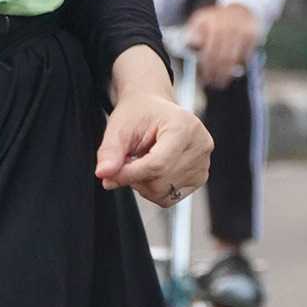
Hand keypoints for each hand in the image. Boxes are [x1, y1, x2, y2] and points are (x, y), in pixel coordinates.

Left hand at [97, 45, 212, 209]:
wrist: (154, 110)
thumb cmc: (138, 114)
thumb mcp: (119, 126)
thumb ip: (110, 151)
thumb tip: (103, 174)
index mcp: (184, 126)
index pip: (157, 164)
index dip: (130, 174)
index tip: (109, 175)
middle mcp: (200, 145)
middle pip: (160, 181)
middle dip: (134, 178)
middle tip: (125, 161)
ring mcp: (203, 163)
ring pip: (163, 192)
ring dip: (143, 184)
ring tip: (139, 162)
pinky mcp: (200, 177)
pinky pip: (170, 197)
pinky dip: (154, 189)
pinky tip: (150, 171)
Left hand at [185, 1, 260, 91]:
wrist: (241, 8)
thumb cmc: (217, 19)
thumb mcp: (201, 20)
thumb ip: (193, 32)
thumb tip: (192, 44)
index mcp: (212, 24)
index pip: (209, 51)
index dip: (206, 67)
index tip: (204, 77)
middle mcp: (227, 27)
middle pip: (221, 57)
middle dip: (216, 73)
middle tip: (213, 84)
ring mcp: (241, 31)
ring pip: (234, 59)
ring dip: (227, 74)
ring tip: (222, 82)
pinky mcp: (252, 36)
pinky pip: (245, 56)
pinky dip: (240, 65)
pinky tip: (233, 71)